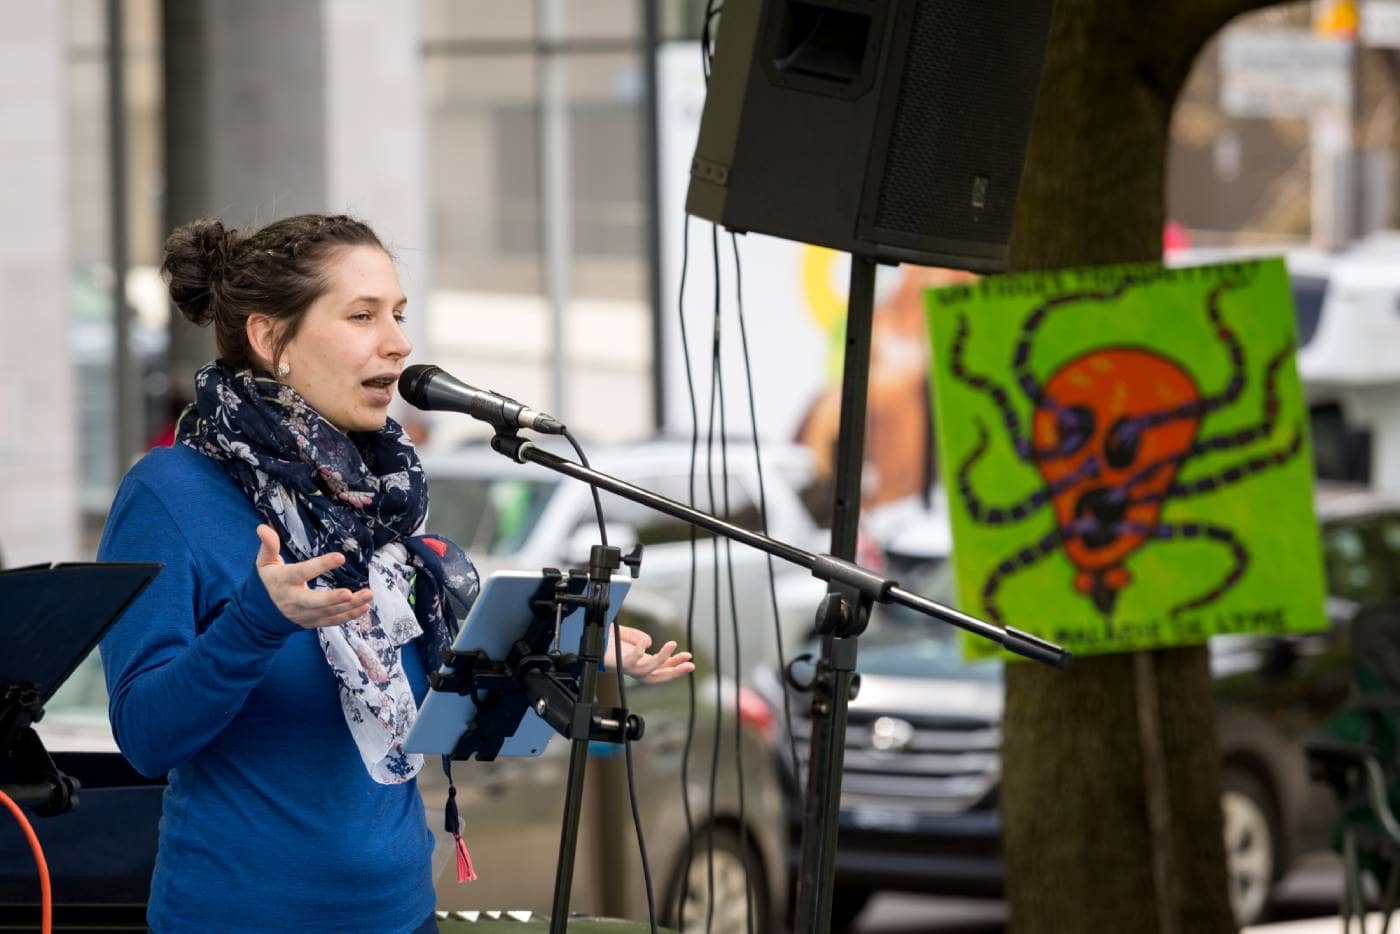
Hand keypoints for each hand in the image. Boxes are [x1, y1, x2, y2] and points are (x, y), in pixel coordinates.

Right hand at [254, 524, 372, 628]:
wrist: (261, 613)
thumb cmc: (270, 580)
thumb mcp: (265, 563)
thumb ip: (268, 546)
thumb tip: (262, 527)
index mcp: (284, 582)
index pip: (302, 573)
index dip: (320, 565)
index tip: (341, 557)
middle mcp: (294, 601)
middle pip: (314, 602)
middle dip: (332, 599)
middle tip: (350, 593)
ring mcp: (304, 614)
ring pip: (328, 612)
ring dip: (350, 606)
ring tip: (369, 594)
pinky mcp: (313, 622)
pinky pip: (332, 621)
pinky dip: (349, 616)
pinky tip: (365, 607)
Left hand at [612, 624, 694, 684]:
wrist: (587, 643)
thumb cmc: (606, 641)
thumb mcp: (627, 636)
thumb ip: (639, 637)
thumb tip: (649, 642)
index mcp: (640, 664)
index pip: (662, 669)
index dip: (676, 665)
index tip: (689, 658)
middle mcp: (634, 669)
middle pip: (658, 676)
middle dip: (675, 671)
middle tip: (690, 665)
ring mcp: (626, 667)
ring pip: (647, 670)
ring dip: (662, 659)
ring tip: (672, 645)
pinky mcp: (617, 663)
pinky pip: (630, 660)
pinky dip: (639, 651)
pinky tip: (646, 643)